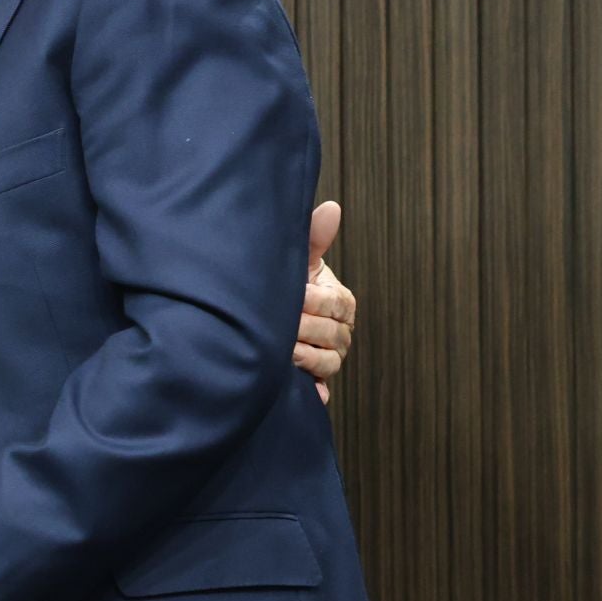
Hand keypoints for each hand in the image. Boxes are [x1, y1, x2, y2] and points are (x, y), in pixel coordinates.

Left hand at [293, 200, 355, 403]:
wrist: (259, 312)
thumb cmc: (284, 280)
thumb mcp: (297, 259)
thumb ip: (313, 237)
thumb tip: (331, 207)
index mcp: (341, 302)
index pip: (336, 304)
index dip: (313, 301)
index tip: (293, 294)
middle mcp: (340, 332)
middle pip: (331, 335)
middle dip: (303, 328)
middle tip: (279, 324)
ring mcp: (329, 358)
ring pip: (328, 363)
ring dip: (305, 358)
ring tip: (281, 349)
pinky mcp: (315, 381)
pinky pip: (321, 391)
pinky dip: (315, 393)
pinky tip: (306, 393)